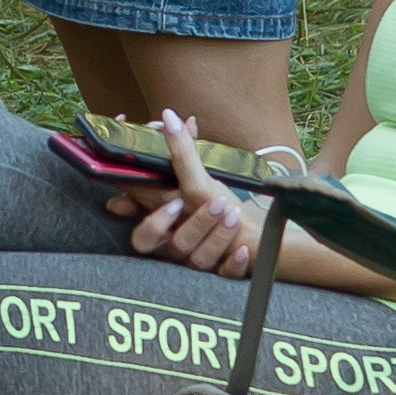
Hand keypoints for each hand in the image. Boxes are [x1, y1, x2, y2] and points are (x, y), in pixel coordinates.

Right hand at [121, 111, 264, 279]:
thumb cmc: (217, 207)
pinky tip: (243, 251)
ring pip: (197, 260)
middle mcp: (175, 247)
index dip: (147, 215)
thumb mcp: (200, 179)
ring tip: (233, 213)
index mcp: (164, 225)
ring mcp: (198, 262)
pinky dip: (233, 264)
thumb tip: (174, 118)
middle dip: (188, 225)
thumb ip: (184, 153)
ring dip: (215, 236)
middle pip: (168, 248)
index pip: (142, 227)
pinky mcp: (222, 273)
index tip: (172, 200)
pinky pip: (224, 276)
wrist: (253, 235)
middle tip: (210, 202)